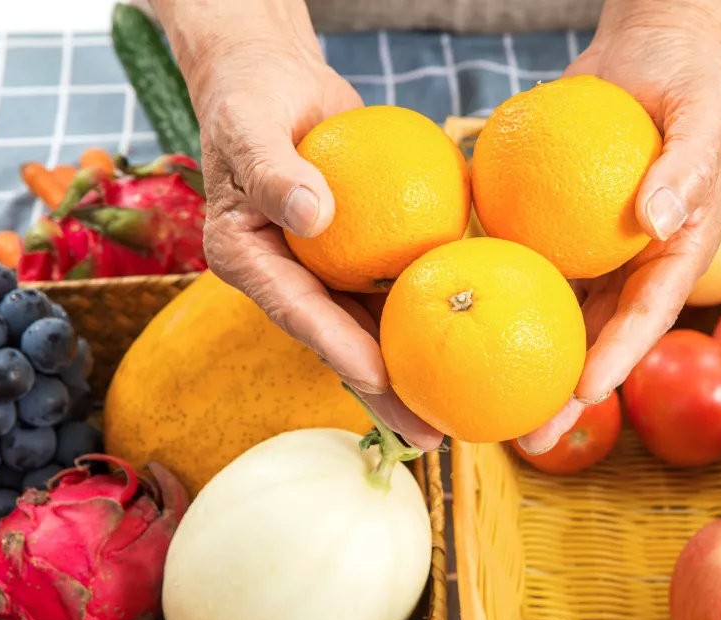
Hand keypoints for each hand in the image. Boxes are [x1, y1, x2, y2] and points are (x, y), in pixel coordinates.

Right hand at [152, 0, 444, 450]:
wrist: (274, 82)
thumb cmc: (251, 98)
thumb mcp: (251, 127)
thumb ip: (275, 171)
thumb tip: (314, 215)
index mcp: (249, 258)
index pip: (295, 309)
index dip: (336, 345)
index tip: (377, 377)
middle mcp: (288, 276)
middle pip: (340, 340)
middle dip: (385, 392)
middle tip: (430, 436)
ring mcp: (326, 270)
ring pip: (373, 328)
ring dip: (413, 370)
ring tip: (458, 416)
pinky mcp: (359, 254)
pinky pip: (394, 289)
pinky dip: (428, 313)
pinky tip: (471, 338)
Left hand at [518, 0, 720, 454]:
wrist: (645, 58)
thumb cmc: (684, 83)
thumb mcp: (702, 112)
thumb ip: (686, 164)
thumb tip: (656, 221)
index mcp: (675, 254)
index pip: (648, 315)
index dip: (619, 359)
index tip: (584, 394)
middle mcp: (633, 266)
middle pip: (597, 340)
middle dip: (563, 394)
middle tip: (527, 438)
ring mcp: (593, 256)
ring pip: (554, 319)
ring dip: (521, 365)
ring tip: (482, 410)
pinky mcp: (556, 235)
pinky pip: (525, 270)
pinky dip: (496, 299)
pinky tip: (455, 326)